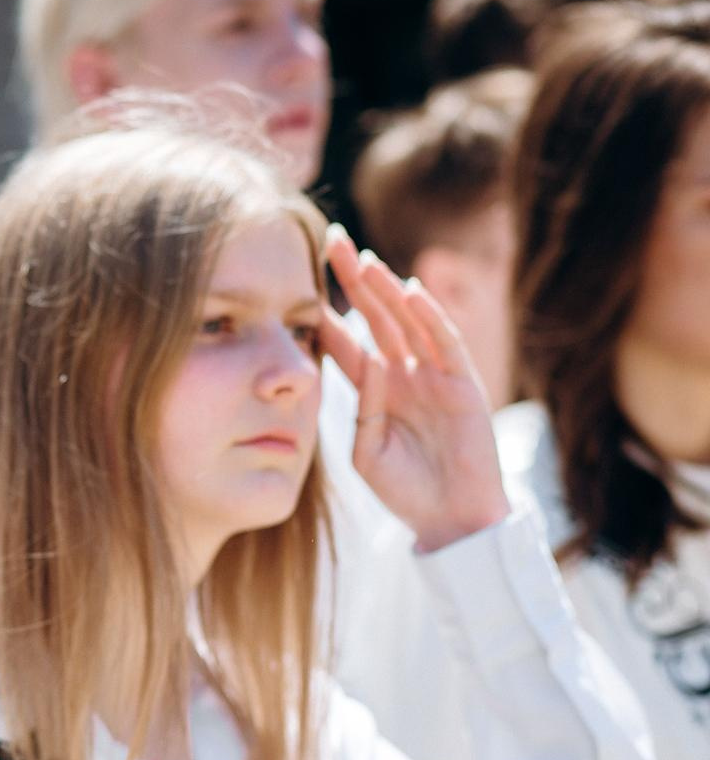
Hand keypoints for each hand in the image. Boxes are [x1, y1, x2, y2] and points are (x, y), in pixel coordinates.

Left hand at [321, 225, 509, 552]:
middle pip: (375, 317)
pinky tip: (409, 291)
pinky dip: (428, 316)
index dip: (323, 314)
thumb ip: (361, 411)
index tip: (295, 282)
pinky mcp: (462, 383)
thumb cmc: (405, 490)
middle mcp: (403, 374)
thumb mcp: (366, 452)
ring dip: (387, 290)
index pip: (344, 343)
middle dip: (354, 281)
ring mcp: (433, 375)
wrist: (449, 519)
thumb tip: (365, 365)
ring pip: (407, 321)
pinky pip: (443, 343)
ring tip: (365, 260)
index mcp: (374, 390)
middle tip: (331, 241)